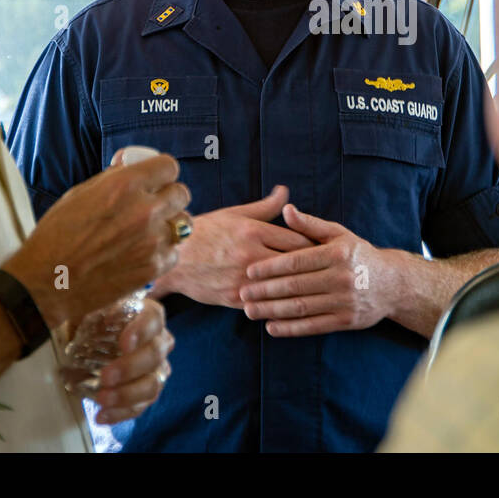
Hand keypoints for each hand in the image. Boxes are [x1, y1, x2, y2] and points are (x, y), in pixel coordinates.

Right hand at [4, 149, 188, 327]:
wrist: (46, 283)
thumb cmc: (56, 236)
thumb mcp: (80, 195)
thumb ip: (112, 178)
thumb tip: (130, 163)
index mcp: (125, 186)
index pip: (169, 167)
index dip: (162, 173)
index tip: (156, 180)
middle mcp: (145, 210)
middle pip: (181, 193)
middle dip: (168, 197)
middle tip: (153, 207)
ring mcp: (153, 240)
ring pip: (183, 224)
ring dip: (169, 225)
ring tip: (149, 233)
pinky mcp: (154, 267)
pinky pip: (174, 252)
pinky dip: (162, 253)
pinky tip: (142, 255)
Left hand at [88, 298, 174, 424]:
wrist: (92, 341)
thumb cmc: (93, 319)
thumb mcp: (90, 306)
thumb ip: (91, 303)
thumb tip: (92, 307)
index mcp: (148, 314)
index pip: (153, 319)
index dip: (141, 331)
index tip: (124, 343)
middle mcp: (159, 341)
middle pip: (155, 354)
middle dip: (130, 368)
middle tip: (105, 376)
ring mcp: (157, 369)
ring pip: (153, 384)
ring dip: (127, 394)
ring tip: (102, 399)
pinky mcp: (147, 392)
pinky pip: (141, 406)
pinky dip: (122, 413)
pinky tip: (101, 416)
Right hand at [150, 186, 313, 307]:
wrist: (171, 258)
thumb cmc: (205, 232)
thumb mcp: (234, 214)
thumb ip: (264, 207)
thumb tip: (286, 192)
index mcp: (253, 231)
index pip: (298, 240)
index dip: (315, 247)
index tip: (325, 252)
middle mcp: (250, 255)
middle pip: (295, 265)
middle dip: (313, 269)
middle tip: (327, 272)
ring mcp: (242, 279)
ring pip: (282, 288)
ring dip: (298, 289)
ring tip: (314, 290)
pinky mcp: (233, 298)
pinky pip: (264, 303)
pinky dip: (277, 304)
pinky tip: (290, 305)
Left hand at [239, 204, 391, 336]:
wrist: (392, 283)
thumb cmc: (359, 254)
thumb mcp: (339, 234)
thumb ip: (310, 224)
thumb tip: (286, 209)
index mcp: (337, 254)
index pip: (297, 261)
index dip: (271, 267)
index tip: (250, 271)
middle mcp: (342, 278)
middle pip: (296, 286)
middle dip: (265, 291)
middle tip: (242, 293)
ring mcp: (344, 301)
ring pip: (301, 308)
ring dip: (272, 311)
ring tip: (250, 311)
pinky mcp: (346, 321)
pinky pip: (313, 326)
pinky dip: (290, 328)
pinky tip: (271, 326)